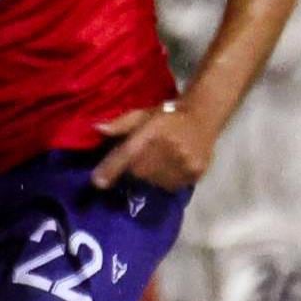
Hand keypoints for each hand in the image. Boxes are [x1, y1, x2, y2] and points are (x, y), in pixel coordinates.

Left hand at [94, 100, 216, 189]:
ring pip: (154, 182)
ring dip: (149, 177)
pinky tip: (168, 169)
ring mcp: (183, 163)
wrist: (203, 117)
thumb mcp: (143, 114)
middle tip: (139, 161)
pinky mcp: (194, 174)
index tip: (97, 182)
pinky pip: (170, 187)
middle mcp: (168, 148)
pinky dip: (164, 181)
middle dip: (132, 170)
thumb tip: (97, 129)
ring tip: (156, 164)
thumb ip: (120, 123)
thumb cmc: (168, 115)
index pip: (128, 153)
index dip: (111, 169)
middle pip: (139, 172)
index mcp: (153, 131)